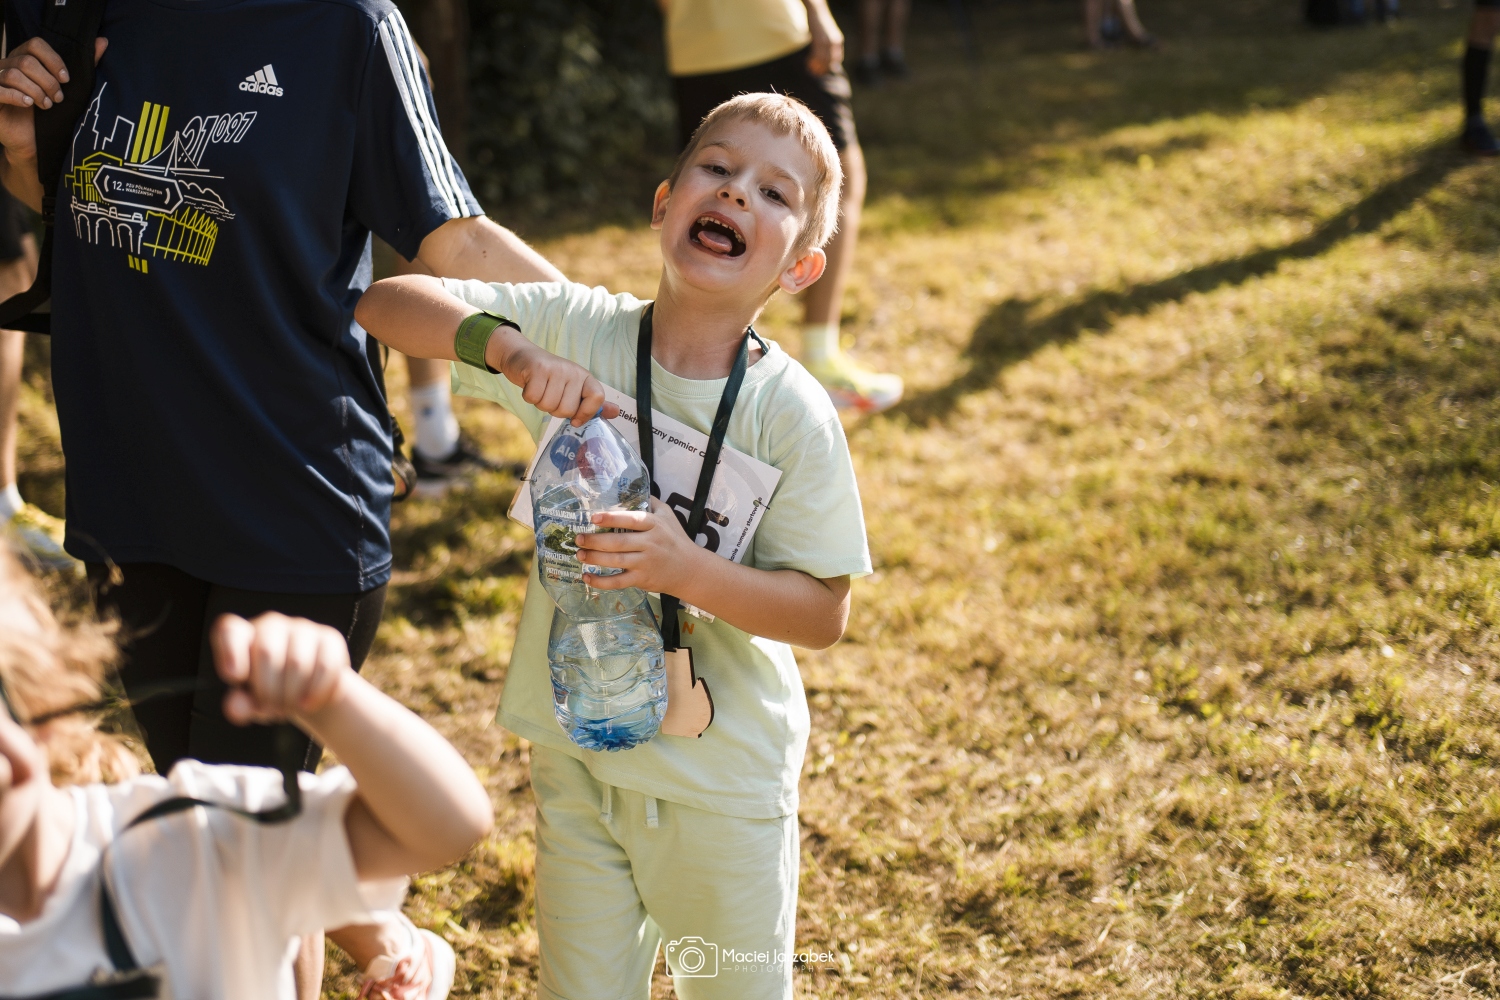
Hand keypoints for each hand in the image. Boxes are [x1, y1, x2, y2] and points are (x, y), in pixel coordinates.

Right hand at [0, 38, 107, 159]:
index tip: (67, 79)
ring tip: (47, 106)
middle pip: (26, 61)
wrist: (33, 143)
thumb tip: (103, 42)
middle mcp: (6, 66)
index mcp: (23, 58)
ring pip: (14, 74)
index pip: (35, 44)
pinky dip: (16, 96)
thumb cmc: (49, 115)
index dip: (53, 60)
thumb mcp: (68, 90)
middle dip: (48, 81)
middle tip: (59, 99)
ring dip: (36, 91)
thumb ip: (83, 66)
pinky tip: (28, 104)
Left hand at [210, 613, 350, 725]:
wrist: (308, 691)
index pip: (229, 630)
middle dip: (269, 691)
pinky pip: (325, 666)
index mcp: (242, 637)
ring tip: (290, 708)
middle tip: (272, 711)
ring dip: (293, 696)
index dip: (230, 651)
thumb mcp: (251, 703)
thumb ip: (239, 706)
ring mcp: (302, 628)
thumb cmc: (270, 692)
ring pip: (297, 662)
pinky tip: (309, 703)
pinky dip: (317, 692)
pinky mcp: (330, 638)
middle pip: (266, 653)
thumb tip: (237, 708)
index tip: (235, 677)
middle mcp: (271, 625)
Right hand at [491, 336, 618, 426]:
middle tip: (550, 395)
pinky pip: (533, 398)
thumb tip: (616, 412)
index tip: (575, 420)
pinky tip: (530, 386)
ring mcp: (556, 369)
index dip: (586, 413)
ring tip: (541, 390)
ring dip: (540, 403)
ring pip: (549, 406)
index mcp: (585, 377)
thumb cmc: (550, 378)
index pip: (597, 397)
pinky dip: (528, 397)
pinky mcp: (537, 369)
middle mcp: (573, 371)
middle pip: (567, 409)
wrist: (522, 357)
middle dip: (555, 410)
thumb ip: (593, 403)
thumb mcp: (573, 389)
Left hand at [574, 496, 705, 593]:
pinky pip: (618, 581)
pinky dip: (601, 581)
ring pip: (616, 561)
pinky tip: (587, 577)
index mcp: (654, 525)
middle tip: (578, 538)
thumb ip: (651, 502)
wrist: (690, 569)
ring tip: (579, 554)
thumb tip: (630, 486)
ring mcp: (646, 563)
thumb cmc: (675, 539)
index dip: (612, 518)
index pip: (632, 519)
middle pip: (619, 542)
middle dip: (595, 540)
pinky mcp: (642, 579)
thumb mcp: (667, 515)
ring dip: (594, 558)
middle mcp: (650, 543)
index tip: (593, 517)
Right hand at [805, 1, 843, 75]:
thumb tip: (823, 55)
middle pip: (830, 61)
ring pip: (823, 60)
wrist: (817, 11)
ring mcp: (827, 42)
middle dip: (823, 69)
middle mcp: (835, 42)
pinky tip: (807, 63)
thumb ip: (828, 44)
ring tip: (810, 71)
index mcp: (839, 41)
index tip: (824, 71)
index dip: (831, 67)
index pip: (837, 59)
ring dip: (816, 67)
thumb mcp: (828, 34)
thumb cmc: (821, 22)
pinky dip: (812, 61)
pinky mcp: (819, 40)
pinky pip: (816, 54)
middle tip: (816, 74)